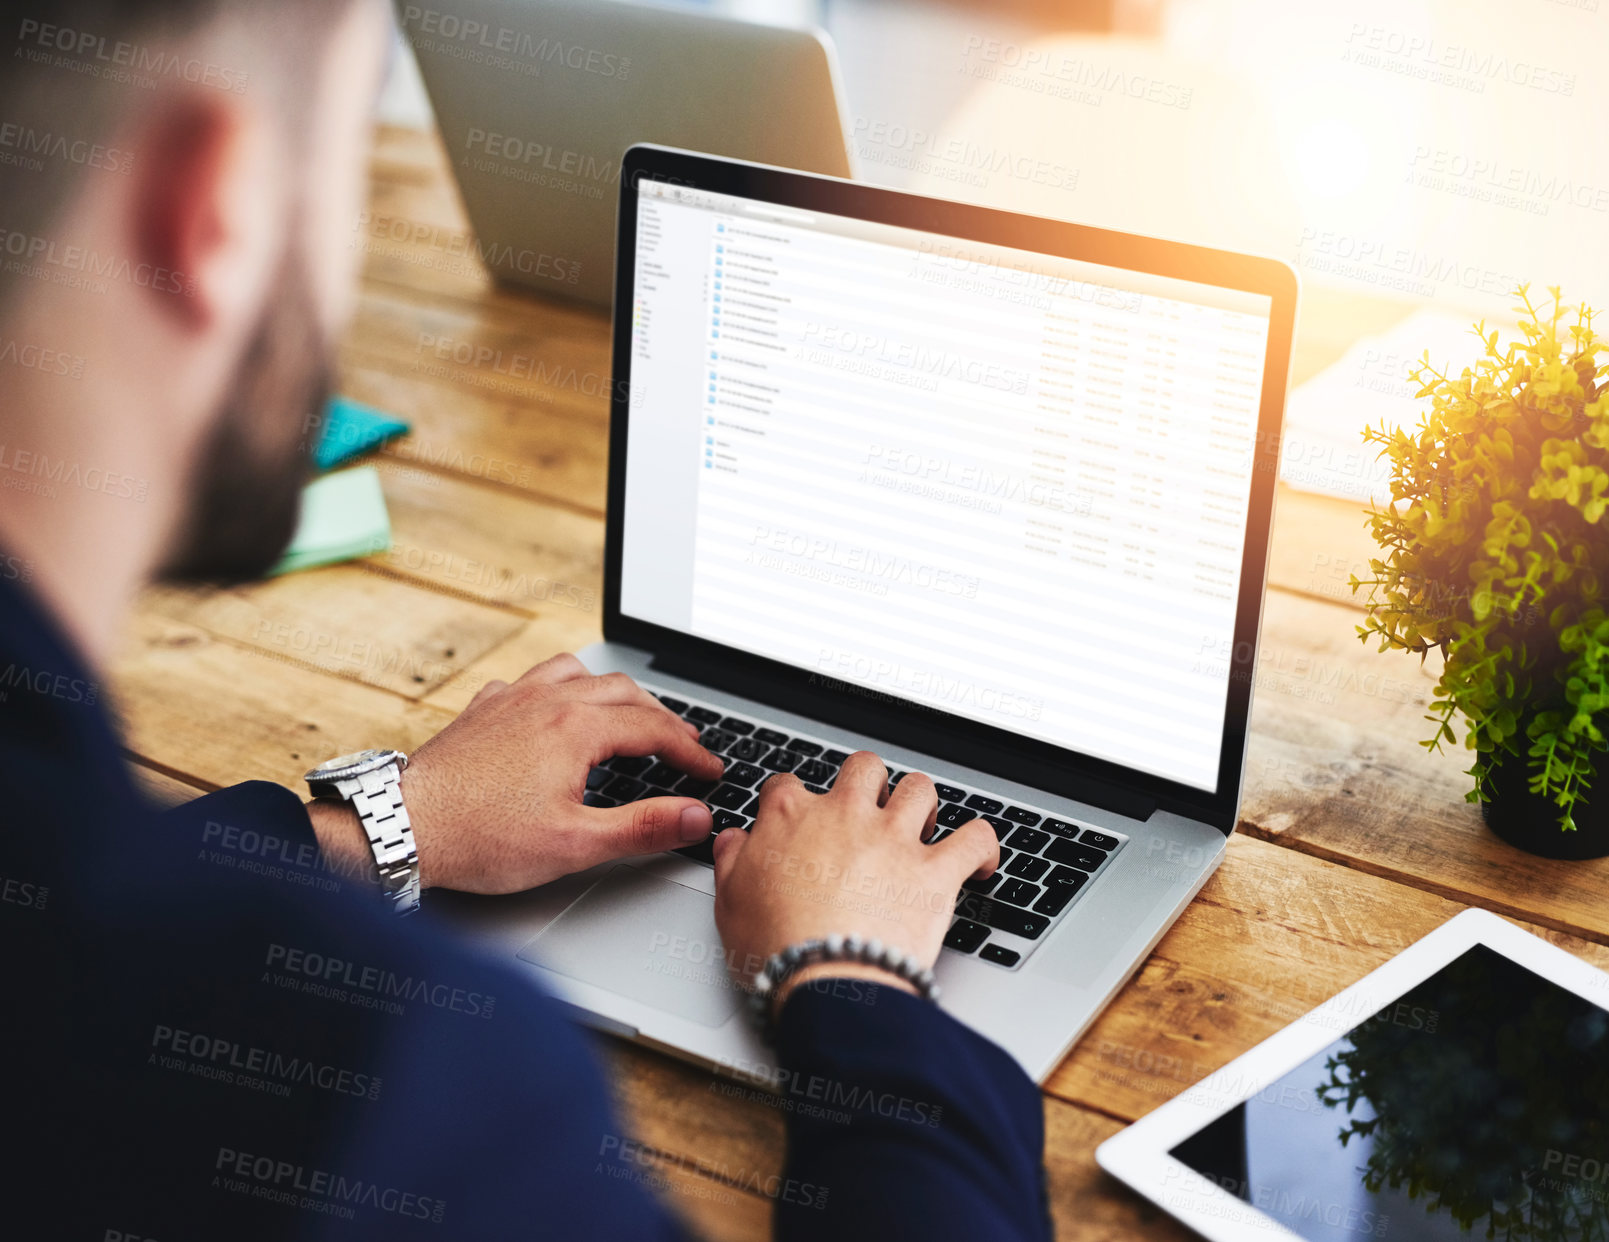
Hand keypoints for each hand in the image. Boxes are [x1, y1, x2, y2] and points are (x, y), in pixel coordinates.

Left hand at [307, 654, 724, 893]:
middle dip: (661, 717)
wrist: (403, 826)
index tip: (710, 770)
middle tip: (682, 744)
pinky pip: (531, 681)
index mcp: (576, 728)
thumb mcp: (575, 844)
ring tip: (629, 713)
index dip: (690, 751)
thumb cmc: (480, 838)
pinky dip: (558, 688)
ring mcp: (511, 700)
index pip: (653, 729)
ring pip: (577, 673)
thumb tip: (694, 816)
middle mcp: (546, 701)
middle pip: (623, 692)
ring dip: (613, 691)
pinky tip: (554, 709)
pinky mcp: (482, 711)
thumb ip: (643, 827)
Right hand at [711, 752, 997, 1007]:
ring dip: (924, 804)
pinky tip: (980, 860)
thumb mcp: (729, 903)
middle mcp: (846, 815)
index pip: (790, 784)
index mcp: (791, 818)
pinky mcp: (936, 871)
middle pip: (864, 767)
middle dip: (869, 782)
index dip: (795, 798)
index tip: (800, 815)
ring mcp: (894, 839)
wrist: (825, 980)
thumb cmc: (774, 948)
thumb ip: (732, 862)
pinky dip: (984, 846)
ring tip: (924, 825)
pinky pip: (976, 838)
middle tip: (870, 811)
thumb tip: (735, 841)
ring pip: (920, 788)